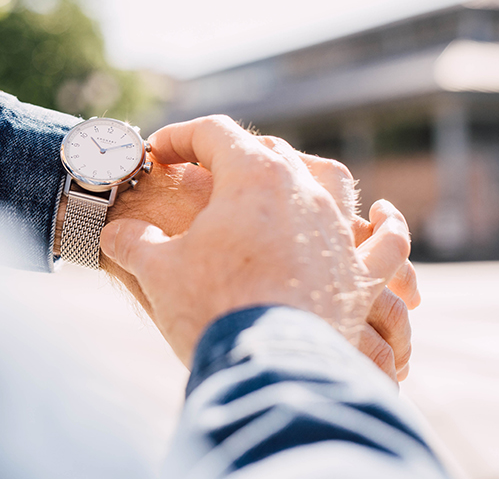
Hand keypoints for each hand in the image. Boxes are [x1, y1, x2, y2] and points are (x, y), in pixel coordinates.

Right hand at [99, 116, 410, 366]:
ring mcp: (338, 232)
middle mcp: (304, 192)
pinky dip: (386, 226)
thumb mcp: (156, 269)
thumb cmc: (210, 308)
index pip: (213, 132)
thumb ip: (131, 241)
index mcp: (253, 177)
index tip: (156, 153)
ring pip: (331, 179)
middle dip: (232, 153)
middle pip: (269, 150)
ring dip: (305, 172)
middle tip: (201, 173)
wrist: (267, 366)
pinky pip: (386, 242)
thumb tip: (111, 233)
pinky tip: (382, 216)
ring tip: (286, 177)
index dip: (179, 137)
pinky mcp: (360, 274)